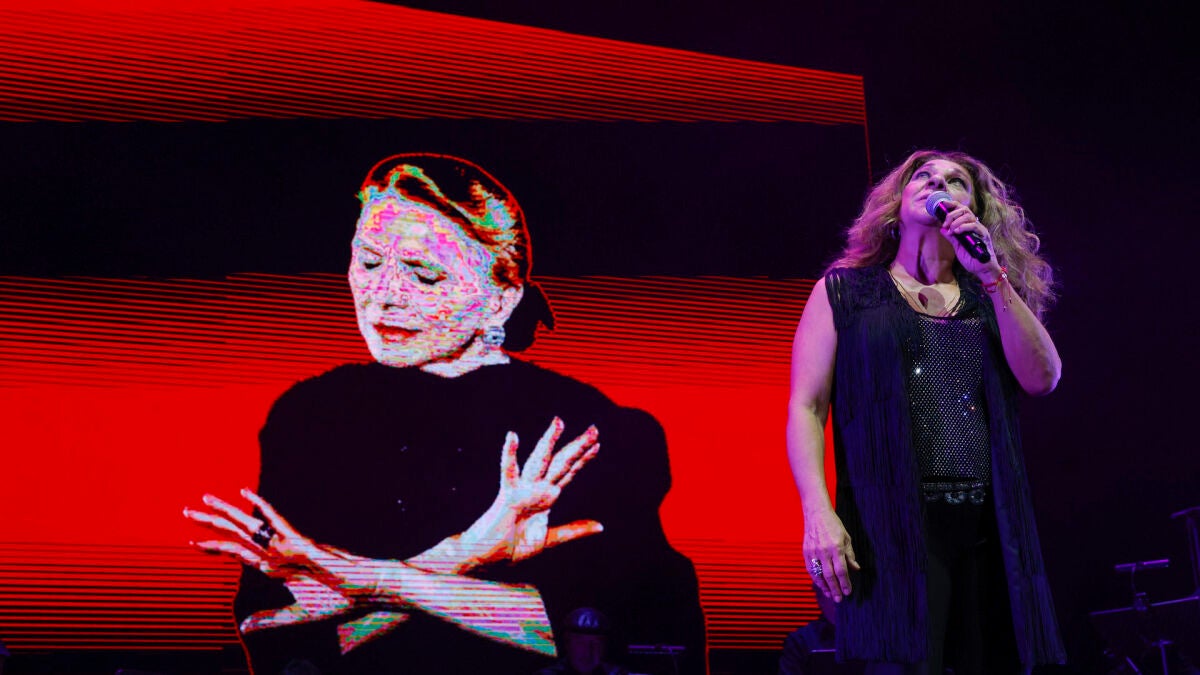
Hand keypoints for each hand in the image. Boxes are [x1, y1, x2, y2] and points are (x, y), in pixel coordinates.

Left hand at [185, 490, 393, 630]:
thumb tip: (242, 627)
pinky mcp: (304, 544)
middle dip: (212, 523)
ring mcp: (290, 546)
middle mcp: (280, 552)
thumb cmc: (339, 599)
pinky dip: (262, 508)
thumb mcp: (298, 615)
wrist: (366, 591)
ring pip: (251, 525)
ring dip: (227, 512)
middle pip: (239, 534)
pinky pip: (279, 524)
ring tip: (204, 499)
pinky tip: (246, 495)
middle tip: (186, 510)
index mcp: (278, 567)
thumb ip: (270, 618)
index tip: (192, 541)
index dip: (216, 547)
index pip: (240, 553)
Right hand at [450, 417, 602, 569]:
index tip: (597, 444)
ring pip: (539, 461)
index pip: (568, 473)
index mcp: (546, 498)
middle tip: (594, 429)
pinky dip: (509, 454)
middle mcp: (536, 489)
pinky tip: (512, 437)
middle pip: (560, 463)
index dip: (582, 459)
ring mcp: (522, 489)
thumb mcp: (550, 539)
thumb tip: (600, 526)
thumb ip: (573, 530)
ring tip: (559, 422)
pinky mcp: (507, 494)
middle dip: (577, 447)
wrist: (489, 557)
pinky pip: (508, 472)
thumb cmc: (513, 547)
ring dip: (549, 441)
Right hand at [802, 508, 859, 602]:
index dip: (845, 583)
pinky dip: (815, 578)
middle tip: (839, 599)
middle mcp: (824, 551)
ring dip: (824, 587)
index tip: (848, 592)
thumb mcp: (846, 538)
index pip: (841, 570)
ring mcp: (813, 552)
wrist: (816, 514)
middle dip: (835, 589)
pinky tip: (820, 585)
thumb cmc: (834, 525)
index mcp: (836, 547)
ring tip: (829, 595)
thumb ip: (850, 555)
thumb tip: (856, 569)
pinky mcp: (806, 552)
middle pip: (830, 575)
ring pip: (818, 574)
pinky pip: (810, 569)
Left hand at [937, 200, 1003, 280]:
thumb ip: (951, 237)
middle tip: (945, 224)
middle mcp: (976, 225)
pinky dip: (964, 227)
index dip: (952, 205)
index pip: (961, 210)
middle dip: (952, 214)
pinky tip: (957, 232)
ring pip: (969, 216)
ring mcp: (980, 229)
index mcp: (969, 226)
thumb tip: (942, 229)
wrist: (982, 269)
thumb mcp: (958, 247)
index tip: (942, 205)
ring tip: (951, 230)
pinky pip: (974, 225)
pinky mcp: (984, 235)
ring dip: (957, 221)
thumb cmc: (972, 258)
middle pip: (964, 210)